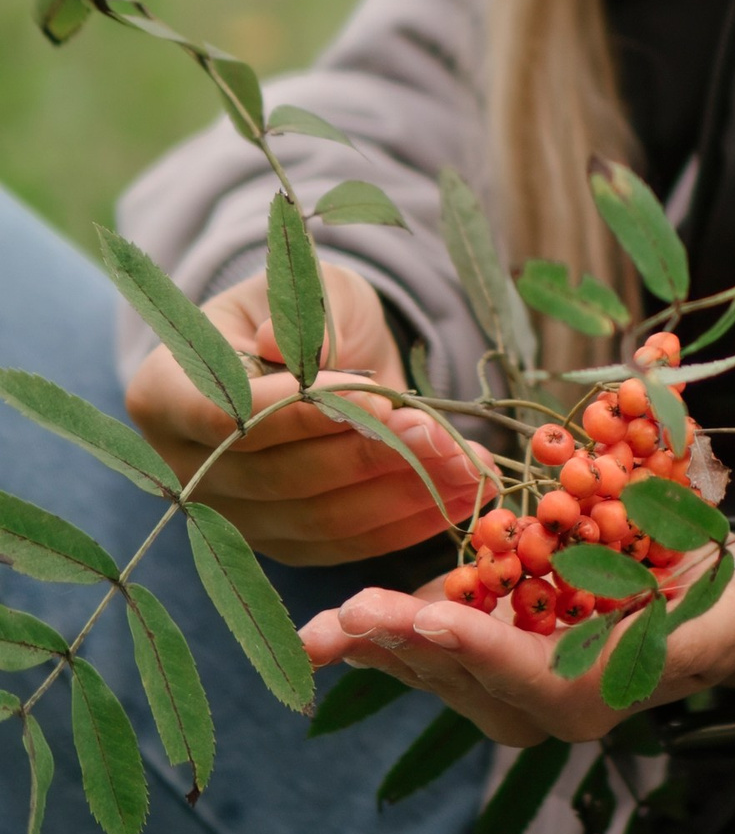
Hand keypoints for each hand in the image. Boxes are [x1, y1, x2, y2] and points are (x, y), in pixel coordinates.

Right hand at [127, 263, 486, 564]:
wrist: (316, 354)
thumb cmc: (303, 312)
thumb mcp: (310, 288)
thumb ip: (307, 315)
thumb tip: (283, 343)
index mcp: (165, 391)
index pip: (228, 416)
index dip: (302, 413)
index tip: (374, 394)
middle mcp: (186, 468)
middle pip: (282, 476)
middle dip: (373, 454)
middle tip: (444, 434)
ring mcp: (232, 517)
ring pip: (321, 520)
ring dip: (404, 495)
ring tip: (469, 466)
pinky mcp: (282, 545)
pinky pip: (347, 546)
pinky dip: (408, 524)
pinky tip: (459, 498)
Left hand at [302, 554, 734, 746]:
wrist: (717, 615)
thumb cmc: (717, 605)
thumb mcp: (711, 614)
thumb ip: (673, 630)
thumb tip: (650, 623)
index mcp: (590, 696)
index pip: (524, 673)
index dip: (478, 646)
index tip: (431, 618)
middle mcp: (541, 708)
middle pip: (462, 674)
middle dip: (402, 642)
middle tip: (346, 616)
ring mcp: (511, 690)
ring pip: (435, 670)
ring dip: (378, 645)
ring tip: (322, 629)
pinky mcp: (494, 665)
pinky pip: (433, 656)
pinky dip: (388, 637)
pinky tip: (340, 629)